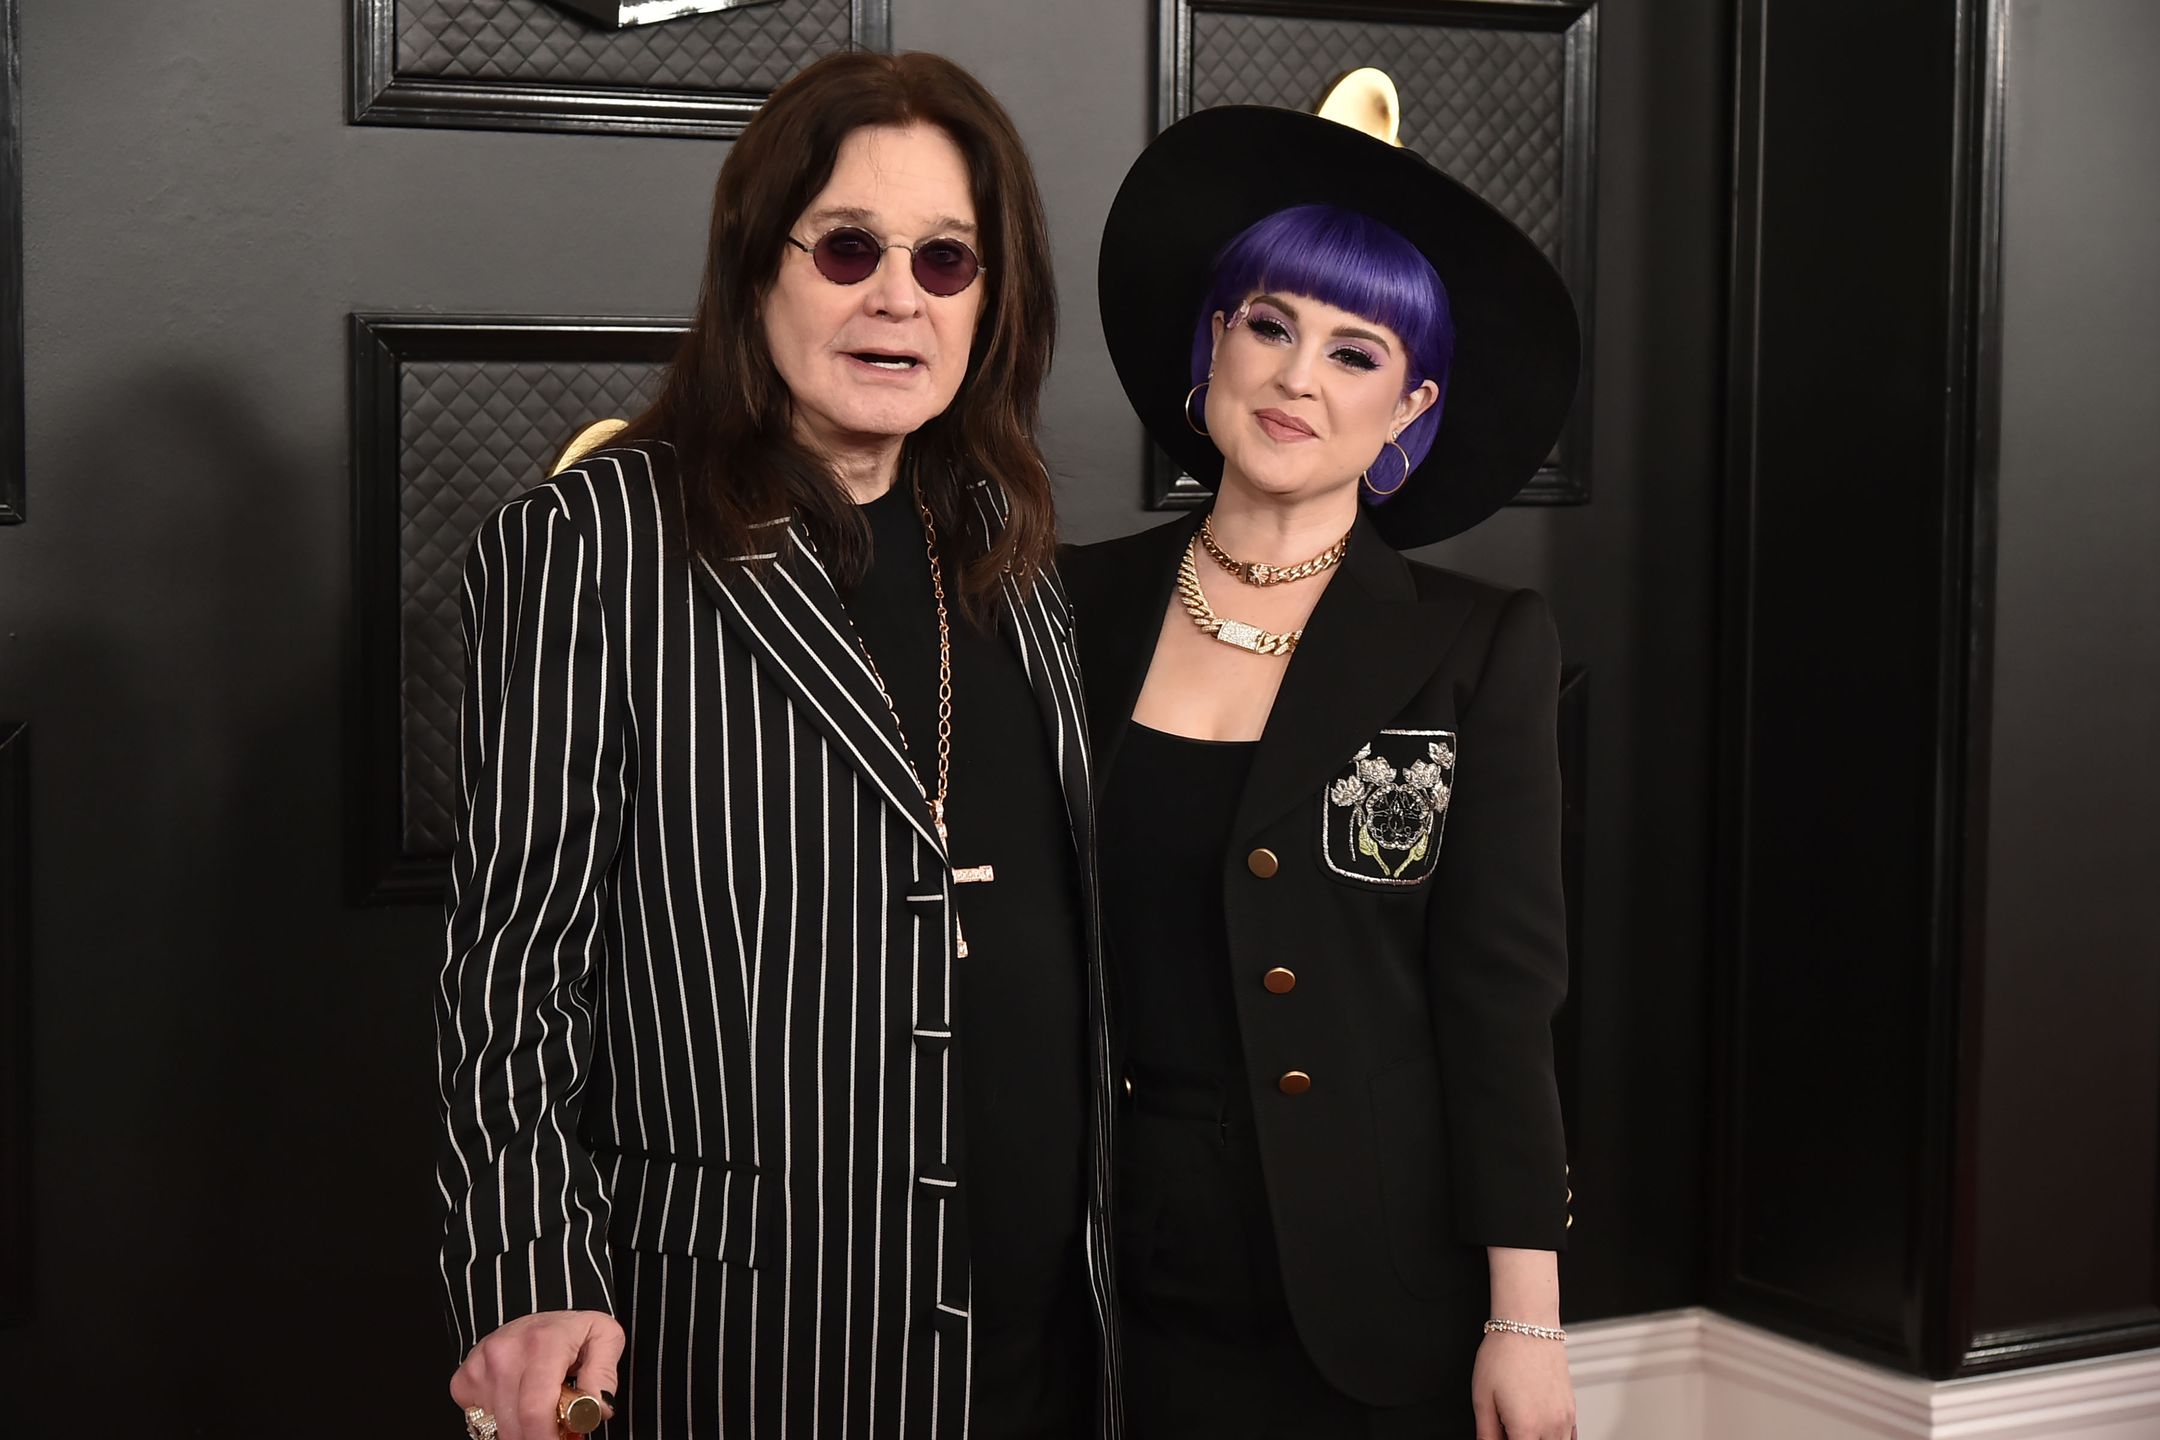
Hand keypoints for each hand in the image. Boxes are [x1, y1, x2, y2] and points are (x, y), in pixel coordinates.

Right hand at [451, 1310, 623, 1439]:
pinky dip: (499, 1422)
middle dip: (536, 1438)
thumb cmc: (574, 1331)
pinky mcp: (464, 1378)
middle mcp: (505, 1351)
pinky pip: (478, 1420)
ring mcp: (480, 1365)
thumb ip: (603, 1375)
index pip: (535, 1409)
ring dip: (520, 1431)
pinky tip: (517, 1406)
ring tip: (541, 1416)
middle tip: (555, 1433)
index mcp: (543, 1341)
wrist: (541, 1317)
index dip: (545, 1438)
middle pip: (514, 1425)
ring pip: (496, 1427)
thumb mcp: (605, 1339)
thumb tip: (597, 1409)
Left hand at [1472, 1330, 1575, 1439]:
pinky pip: (1569, 1438)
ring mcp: (1565, 1418)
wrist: (1527, 1325)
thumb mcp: (1482, 1398)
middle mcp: (1551, 1426)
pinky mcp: (1571, 1409)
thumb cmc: (1504, 1354)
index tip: (1498, 1437)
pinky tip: (1539, 1430)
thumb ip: (1486, 1432)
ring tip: (1518, 1425)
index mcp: (1527, 1428)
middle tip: (1505, 1429)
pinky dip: (1555, 1439)